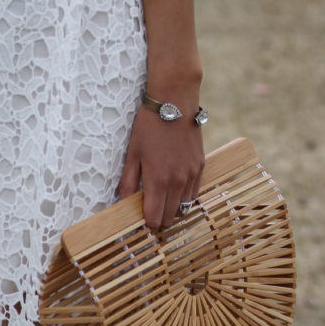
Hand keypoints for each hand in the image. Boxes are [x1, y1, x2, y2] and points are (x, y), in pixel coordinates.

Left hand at [117, 104, 204, 229]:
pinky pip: (194, 193)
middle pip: (170, 217)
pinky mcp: (200, 166)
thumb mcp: (133, 153)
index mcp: (158, 181)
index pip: (154, 218)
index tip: (141, 220)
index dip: (147, 223)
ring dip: (173, 210)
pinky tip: (175, 191)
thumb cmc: (150, 126)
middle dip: (159, 219)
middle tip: (150, 213)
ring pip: (184, 208)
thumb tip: (124, 203)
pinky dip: (185, 197)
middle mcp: (177, 182)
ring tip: (162, 203)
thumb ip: (129, 182)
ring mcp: (191, 175)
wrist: (175, 101)